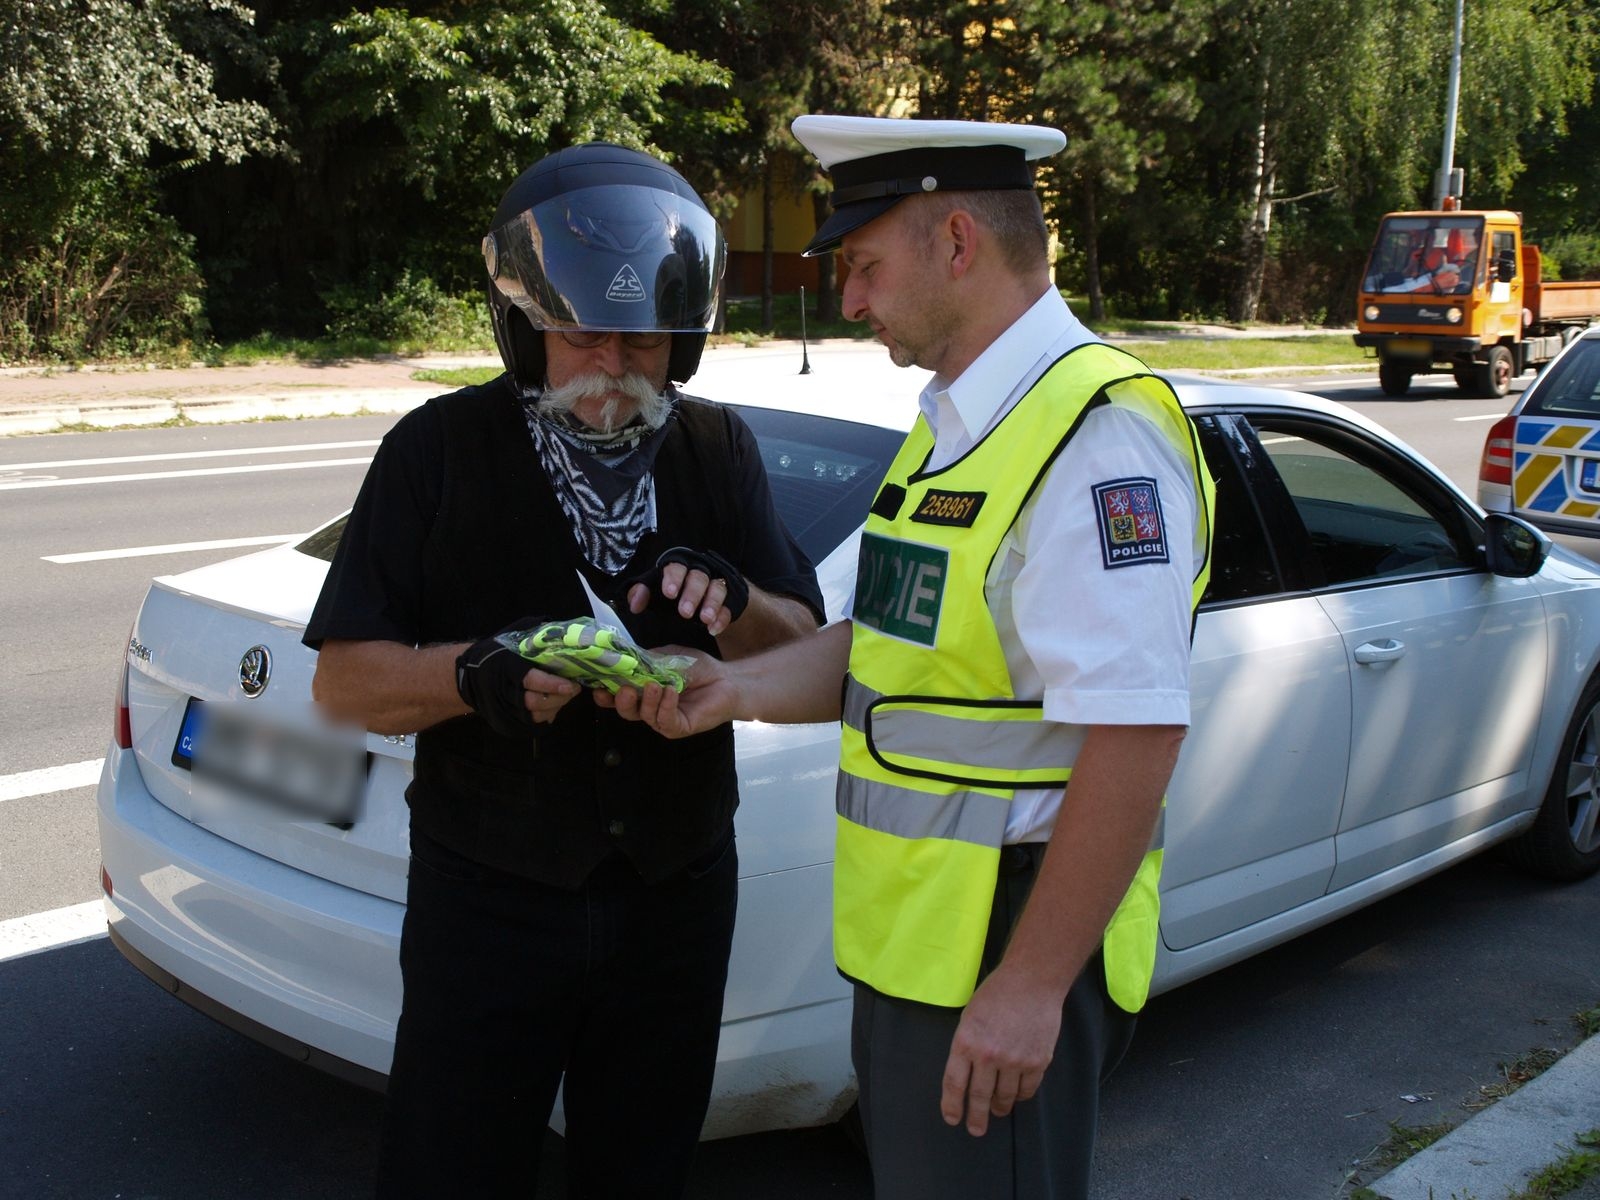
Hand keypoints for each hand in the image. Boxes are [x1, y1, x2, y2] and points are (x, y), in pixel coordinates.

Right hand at [455, 636, 577, 734]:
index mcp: (507, 668)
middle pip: (536, 702)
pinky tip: (554, 703)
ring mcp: (505, 710)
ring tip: (566, 694)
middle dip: (559, 697)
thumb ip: (533, 636)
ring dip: (556, 706)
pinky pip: (534, 723)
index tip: (570, 684)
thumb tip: (561, 631)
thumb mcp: (511, 639)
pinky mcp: (509, 722)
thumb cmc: (495, 654)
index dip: (551, 684)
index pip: (531, 680)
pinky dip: (548, 714)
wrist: (470, 677)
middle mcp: (505, 691)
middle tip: (574, 688)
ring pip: (536, 715)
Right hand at [598, 651, 735, 737]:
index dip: (605, 691)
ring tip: (655, 685)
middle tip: (624, 688)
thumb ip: (646, 660)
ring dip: (647, 700)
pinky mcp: (678, 728)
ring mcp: (663, 719)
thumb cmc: (698, 667)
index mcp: (642, 690)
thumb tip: (623, 657)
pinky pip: (664, 720)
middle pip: (625, 710)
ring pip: (644, 716)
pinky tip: (671, 691)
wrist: (726, 679)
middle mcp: (649, 708)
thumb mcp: (668, 657)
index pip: (617, 694)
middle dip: (620, 700)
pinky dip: (665, 705)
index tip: (598, 682)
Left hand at [623, 547, 747, 636]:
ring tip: (704, 620)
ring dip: (711, 604)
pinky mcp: (730, 599)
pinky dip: (722, 618)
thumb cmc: (676, 592)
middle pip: (698, 577)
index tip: (669, 593)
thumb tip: (633, 605)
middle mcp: (700, 573)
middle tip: (684, 613)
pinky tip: (714, 629)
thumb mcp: (657, 592)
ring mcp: (717, 585)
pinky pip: (729, 606)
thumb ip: (643, 594)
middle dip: (692, 594)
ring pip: (717, 588)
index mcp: (680, 568)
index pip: (676, 566)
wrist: (704, 597)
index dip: (673, 578)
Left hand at [939, 967, 1062, 1136]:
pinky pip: (1027, 1089)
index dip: (952, 1106)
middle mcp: (988, 1055)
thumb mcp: (969, 1016)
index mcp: (966, 1042)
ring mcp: (1014, 1060)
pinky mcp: (1037, 1062)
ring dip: (1000, 1107)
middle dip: (976, 1118)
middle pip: (979, 1097)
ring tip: (998, 1111)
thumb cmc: (996, 993)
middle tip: (975, 1129)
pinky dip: (1020, 1096)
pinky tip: (1016, 1095)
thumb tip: (966, 1074)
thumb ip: (966, 1045)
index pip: (954, 1084)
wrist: (1032, 981)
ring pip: (1005, 1097)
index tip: (952, 1119)